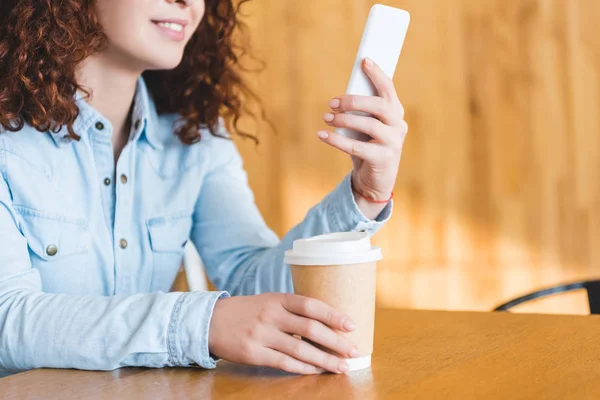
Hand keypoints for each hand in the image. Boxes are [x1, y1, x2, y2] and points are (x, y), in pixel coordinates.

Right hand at [208, 293, 358, 374]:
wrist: (211, 321)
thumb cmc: (247, 311)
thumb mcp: (269, 301)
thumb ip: (293, 309)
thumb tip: (328, 322)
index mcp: (277, 298)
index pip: (310, 305)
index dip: (333, 315)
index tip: (351, 325)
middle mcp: (271, 315)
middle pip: (310, 329)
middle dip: (335, 341)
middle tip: (354, 350)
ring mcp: (262, 335)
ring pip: (300, 350)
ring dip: (324, 360)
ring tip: (342, 367)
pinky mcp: (254, 353)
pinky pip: (284, 363)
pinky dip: (304, 368)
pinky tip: (318, 371)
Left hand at [317, 57, 407, 218]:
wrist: (375, 182)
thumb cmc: (368, 147)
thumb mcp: (365, 128)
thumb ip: (361, 112)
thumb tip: (341, 97)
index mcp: (396, 113)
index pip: (388, 89)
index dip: (377, 74)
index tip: (364, 60)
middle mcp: (399, 126)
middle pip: (378, 105)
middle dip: (353, 101)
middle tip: (332, 102)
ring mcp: (393, 143)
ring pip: (368, 125)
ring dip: (343, 120)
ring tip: (327, 118)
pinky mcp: (382, 159)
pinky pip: (356, 146)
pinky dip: (336, 140)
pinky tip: (322, 135)